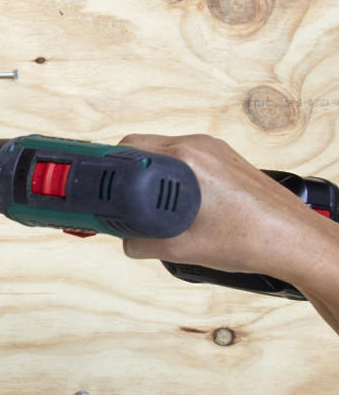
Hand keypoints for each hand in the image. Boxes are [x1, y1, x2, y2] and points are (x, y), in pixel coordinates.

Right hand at [116, 133, 328, 285]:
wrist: (296, 243)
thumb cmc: (254, 240)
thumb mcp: (182, 249)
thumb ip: (142, 242)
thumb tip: (124, 239)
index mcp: (186, 158)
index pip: (127, 148)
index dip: (106, 168)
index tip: (97, 184)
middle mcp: (200, 146)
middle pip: (143, 146)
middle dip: (126, 171)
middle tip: (119, 197)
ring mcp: (217, 150)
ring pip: (166, 152)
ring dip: (152, 172)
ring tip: (151, 203)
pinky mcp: (228, 160)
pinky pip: (188, 159)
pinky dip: (175, 176)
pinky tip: (179, 203)